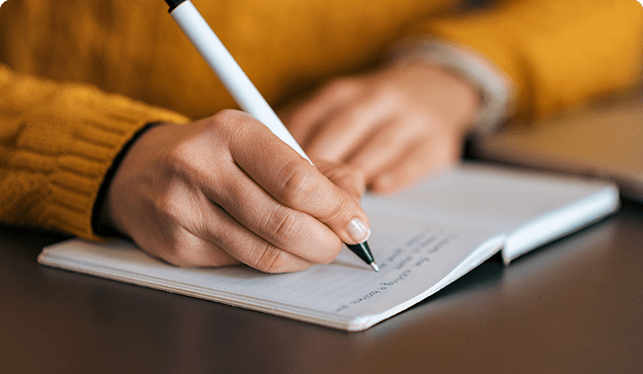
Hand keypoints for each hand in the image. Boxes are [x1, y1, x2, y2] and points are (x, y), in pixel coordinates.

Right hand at [100, 110, 369, 272]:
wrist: (137, 170)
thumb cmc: (213, 153)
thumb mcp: (261, 142)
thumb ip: (314, 167)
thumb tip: (354, 197)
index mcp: (232, 132)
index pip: (297, 181)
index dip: (336, 209)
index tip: (356, 222)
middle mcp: (202, 167)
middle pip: (284, 223)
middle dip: (325, 242)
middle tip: (340, 242)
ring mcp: (184, 209)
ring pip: (264, 253)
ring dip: (303, 258)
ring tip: (315, 248)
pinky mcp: (176, 245)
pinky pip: (240, 264)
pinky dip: (271, 262)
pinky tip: (277, 249)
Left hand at [283, 63, 480, 193]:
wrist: (436, 89)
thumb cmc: (373, 111)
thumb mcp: (340, 107)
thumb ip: (308, 130)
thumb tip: (268, 161)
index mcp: (345, 92)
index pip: (312, 118)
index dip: (292, 150)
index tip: (277, 177)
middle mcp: (377, 99)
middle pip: (342, 131)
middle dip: (321, 166)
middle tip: (303, 198)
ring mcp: (410, 118)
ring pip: (378, 146)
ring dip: (355, 176)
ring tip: (336, 203)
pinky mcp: (437, 141)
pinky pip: (415, 160)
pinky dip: (396, 175)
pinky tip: (380, 188)